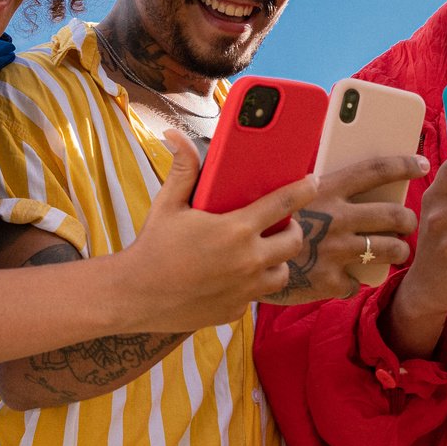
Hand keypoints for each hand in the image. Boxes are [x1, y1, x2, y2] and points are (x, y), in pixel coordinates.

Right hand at [115, 130, 317, 331]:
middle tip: (279, 224)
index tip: (312, 182)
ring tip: (262, 252)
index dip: (303, 190)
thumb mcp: (168, 204)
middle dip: (292, 230)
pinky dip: (252, 285)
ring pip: (281, 273)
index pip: (283, 203)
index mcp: (236, 230)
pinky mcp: (235, 310)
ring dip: (277, 261)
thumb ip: (183, 169)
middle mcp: (248, 261)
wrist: (134, 296)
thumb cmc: (153, 247)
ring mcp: (244, 290)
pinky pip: (256, 296)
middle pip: (293, 242)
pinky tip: (236, 276)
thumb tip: (175, 135)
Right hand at [260, 154, 424, 304]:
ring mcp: (336, 252)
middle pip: (394, 215)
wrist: (235, 263)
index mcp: (326, 189)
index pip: (375, 170)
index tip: (422, 163)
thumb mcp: (283, 193)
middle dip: (408, 220)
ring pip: (390, 250)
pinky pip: (358, 283)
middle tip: (406, 223)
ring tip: (395, 250)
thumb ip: (313, 187)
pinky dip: (354, 281)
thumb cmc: (260, 222)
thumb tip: (336, 174)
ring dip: (398, 250)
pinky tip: (347, 278)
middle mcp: (337, 219)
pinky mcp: (330, 282)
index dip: (403, 165)